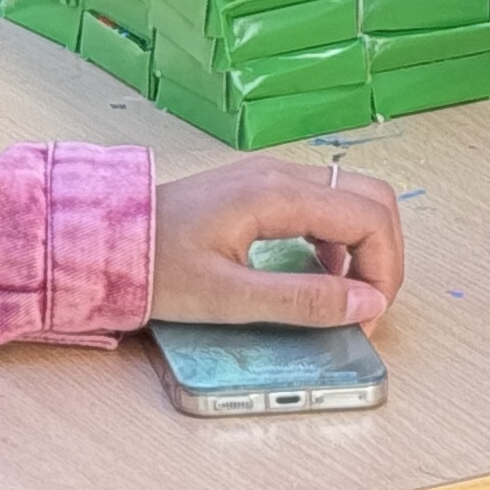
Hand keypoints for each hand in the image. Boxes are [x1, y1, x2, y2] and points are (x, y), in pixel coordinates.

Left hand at [150, 162, 404, 325]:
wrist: (104, 242)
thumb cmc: (155, 266)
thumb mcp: (231, 297)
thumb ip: (303, 301)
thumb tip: (366, 304)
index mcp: (277, 194)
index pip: (369, 216)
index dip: (384, 269)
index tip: (370, 314)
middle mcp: (279, 175)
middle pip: (370, 197)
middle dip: (384, 253)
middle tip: (369, 305)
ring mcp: (269, 178)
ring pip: (349, 197)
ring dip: (363, 245)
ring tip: (344, 296)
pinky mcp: (258, 190)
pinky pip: (321, 204)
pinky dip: (338, 239)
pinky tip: (318, 275)